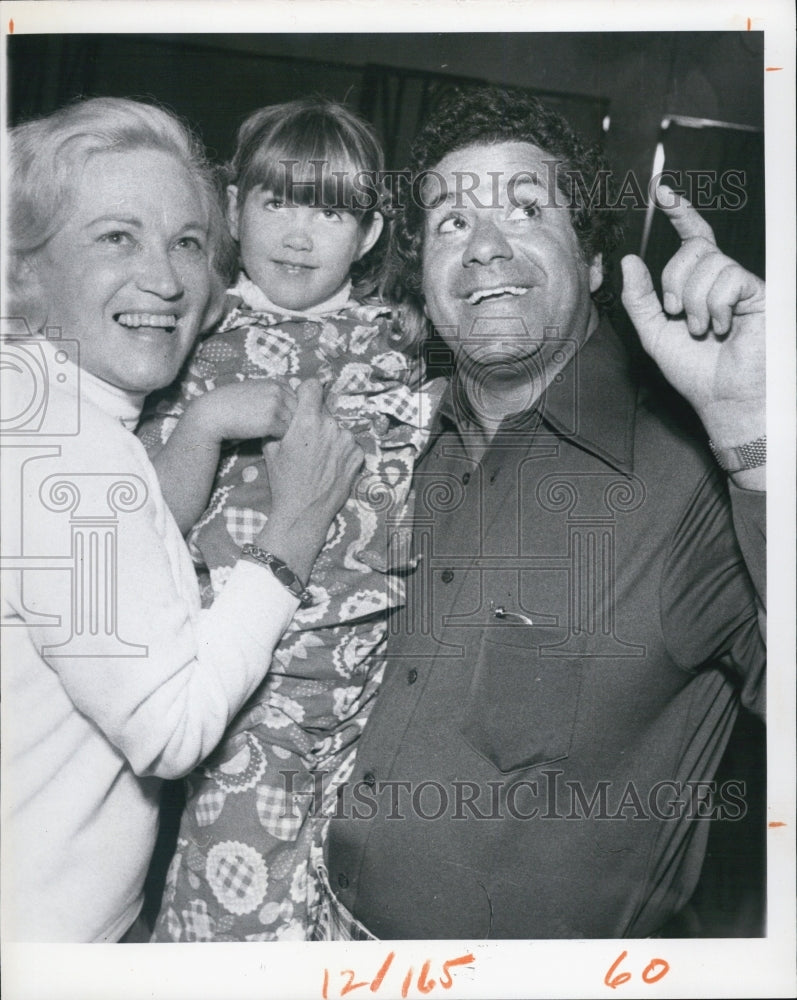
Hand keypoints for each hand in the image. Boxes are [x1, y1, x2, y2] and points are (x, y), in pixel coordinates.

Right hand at [190, 378, 296, 444]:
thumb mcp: (253, 389)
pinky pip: (284, 433)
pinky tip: (265, 436)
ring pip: (292, 422)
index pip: (296, 397)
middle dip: (290, 420)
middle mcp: (277, 390)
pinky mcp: (270, 420)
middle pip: (298, 410)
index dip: (289, 410)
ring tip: (270, 432)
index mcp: (274, 381)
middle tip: (276, 428)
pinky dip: (277, 437)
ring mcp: (275, 405)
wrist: (213, 413)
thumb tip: (289, 395)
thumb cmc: (231, 404)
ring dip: (283, 430)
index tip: (278, 418)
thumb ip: (271, 391)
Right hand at [256, 379, 363, 582]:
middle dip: (315, 420)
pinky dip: (341, 450)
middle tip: (307, 440)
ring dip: (329, 436)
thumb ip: (279, 424)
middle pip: (324, 410)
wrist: (304, 512)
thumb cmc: (284, 481)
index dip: (306, 392)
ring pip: (337, 428)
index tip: (303, 402)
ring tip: (318, 457)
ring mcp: (348, 441)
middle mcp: (331, 426)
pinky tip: (330, 465)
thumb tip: (282, 410)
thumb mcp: (271, 449)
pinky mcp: (358, 456)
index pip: (312, 386)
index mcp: (308, 421)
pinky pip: (349, 443)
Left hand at [621, 184, 764, 448]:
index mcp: (697, 286)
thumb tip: (629, 261)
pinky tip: (721, 328)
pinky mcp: (758, 292)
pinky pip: (728, 278)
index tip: (662, 191)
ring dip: (694, 302)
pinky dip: (715, 306)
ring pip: (708, 264)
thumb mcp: (653, 334)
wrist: (722, 398)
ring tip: (702, 330)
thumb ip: (638, 299)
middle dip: (674, 282)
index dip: (680, 213)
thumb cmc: (694, 372)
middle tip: (677, 315)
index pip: (691, 239)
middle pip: (692, 250)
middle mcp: (720, 280)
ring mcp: (740, 284)